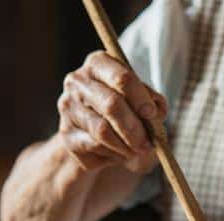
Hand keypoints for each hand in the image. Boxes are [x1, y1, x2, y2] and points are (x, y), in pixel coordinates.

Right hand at [57, 52, 166, 172]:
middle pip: (111, 104)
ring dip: (126, 145)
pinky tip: (119, 152)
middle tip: (149, 144)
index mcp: (98, 64)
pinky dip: (113, 154)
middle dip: (134, 128)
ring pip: (102, 131)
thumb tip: (157, 112)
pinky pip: (95, 147)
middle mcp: (77, 81)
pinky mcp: (66, 135)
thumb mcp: (139, 99)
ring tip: (137, 150)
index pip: (122, 78)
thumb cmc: (122, 109)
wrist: (94, 134)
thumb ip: (150, 101)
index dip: (140, 98)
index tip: (152, 115)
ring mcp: (68, 108)